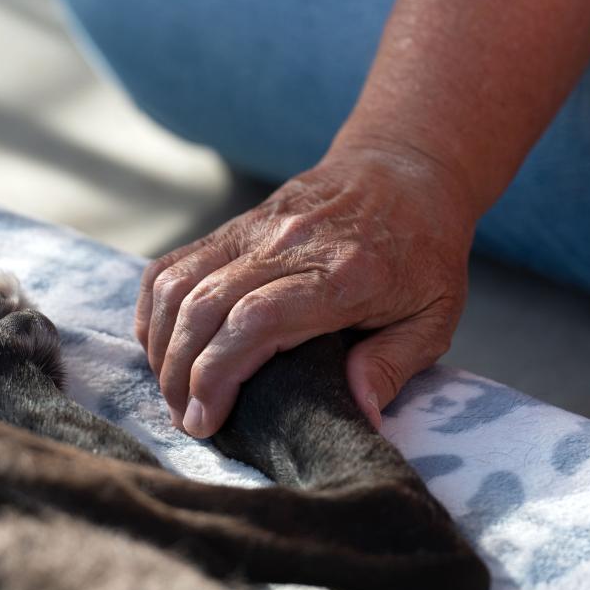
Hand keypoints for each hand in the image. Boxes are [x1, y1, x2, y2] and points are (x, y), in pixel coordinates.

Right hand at [135, 145, 476, 436]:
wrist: (402, 171)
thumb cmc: (422, 250)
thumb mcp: (434, 315)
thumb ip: (394, 365)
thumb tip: (359, 415)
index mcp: (341, 276)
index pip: (254, 321)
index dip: (216, 374)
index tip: (206, 419)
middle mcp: (287, 247)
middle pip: (204, 307)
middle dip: (179, 374)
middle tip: (187, 419)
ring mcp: (254, 230)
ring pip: (179, 284)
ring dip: (161, 344)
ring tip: (172, 390)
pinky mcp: (236, 226)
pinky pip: (175, 262)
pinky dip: (155, 305)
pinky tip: (161, 341)